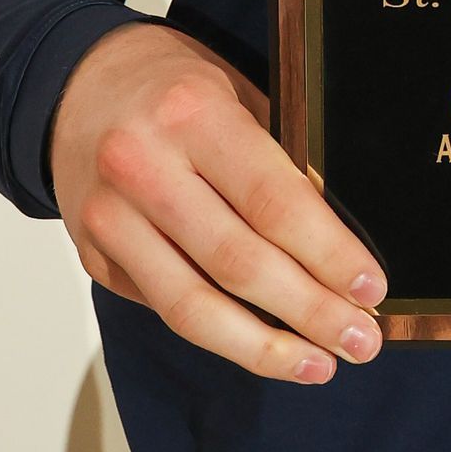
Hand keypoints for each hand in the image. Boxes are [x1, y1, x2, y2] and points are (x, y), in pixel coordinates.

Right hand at [50, 21, 386, 385]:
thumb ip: (279, 158)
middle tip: (361, 342)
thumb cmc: (177, 88)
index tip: (371, 288)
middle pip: (238, 263)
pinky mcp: (93, 258)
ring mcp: (110, 220)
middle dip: (309, 311)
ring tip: (318, 364)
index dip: (327, 252)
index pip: (273, 200)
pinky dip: (219, 334)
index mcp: (193, 115)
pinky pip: (164, 309)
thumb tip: (339, 240)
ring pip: (192, 307)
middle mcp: (143, 168)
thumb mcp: (236, 94)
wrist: (79, 87)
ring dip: (263, 348)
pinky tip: (262, 346)